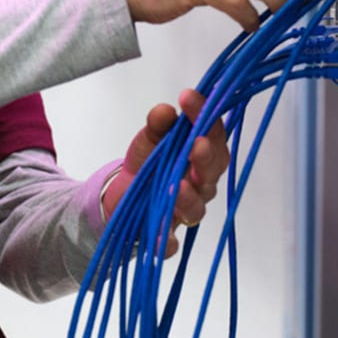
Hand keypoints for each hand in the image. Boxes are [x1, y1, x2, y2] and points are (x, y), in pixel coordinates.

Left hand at [101, 89, 230, 255]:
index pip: (213, 133)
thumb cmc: (148, 162)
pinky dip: (167, 240)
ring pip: (197, 207)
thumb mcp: (149, 138)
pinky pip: (170, 241)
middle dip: (205, 157)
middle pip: (213, 170)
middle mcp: (201, 183)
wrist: (123, 195)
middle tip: (195, 143)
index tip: (188, 97)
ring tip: (177, 185)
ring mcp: (185, 210)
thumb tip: (165, 110)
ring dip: (189, 196)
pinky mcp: (165, 235)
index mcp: (202, 154)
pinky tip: (161, 238)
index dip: (205, 114)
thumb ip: (158, 125)